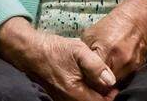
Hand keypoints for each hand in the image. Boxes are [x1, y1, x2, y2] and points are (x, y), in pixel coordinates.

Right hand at [0, 16, 116, 100]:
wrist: (32, 51)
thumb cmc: (55, 50)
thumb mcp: (78, 51)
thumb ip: (96, 66)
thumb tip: (111, 81)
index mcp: (75, 92)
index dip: (111, 96)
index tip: (114, 85)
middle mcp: (68, 100)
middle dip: (103, 95)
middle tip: (107, 82)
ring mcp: (62, 99)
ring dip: (94, 95)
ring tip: (98, 81)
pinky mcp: (59, 96)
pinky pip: (77, 99)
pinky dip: (85, 93)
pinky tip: (87, 81)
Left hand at [80, 0, 146, 86]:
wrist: (138, 19)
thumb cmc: (112, 24)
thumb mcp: (91, 34)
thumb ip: (84, 53)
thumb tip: (77, 68)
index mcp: (106, 49)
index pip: (92, 76)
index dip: (86, 79)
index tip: (82, 77)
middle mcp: (120, 60)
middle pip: (104, 84)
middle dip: (96, 82)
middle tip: (91, 76)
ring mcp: (130, 65)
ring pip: (114, 84)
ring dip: (107, 81)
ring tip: (101, 72)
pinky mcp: (137, 68)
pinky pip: (123, 79)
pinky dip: (116, 76)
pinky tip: (112, 69)